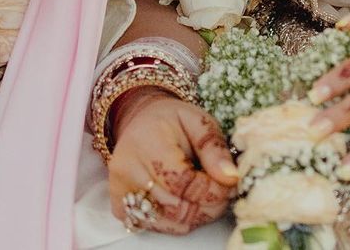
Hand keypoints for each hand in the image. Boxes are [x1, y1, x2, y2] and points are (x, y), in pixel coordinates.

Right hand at [109, 88, 238, 234]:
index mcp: (146, 142)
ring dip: (195, 216)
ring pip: (169, 222)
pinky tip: (184, 201)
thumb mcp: (198, 121)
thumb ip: (214, 148)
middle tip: (222, 193)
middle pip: (177, 207)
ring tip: (205, 196)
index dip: (213, 190)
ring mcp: (120, 190)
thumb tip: (231, 177)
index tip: (229, 184)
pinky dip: (176, 221)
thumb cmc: (171, 121)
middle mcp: (127, 169)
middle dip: (208, 206)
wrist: (141, 122)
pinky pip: (156, 227)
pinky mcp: (118, 206)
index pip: (184, 183)